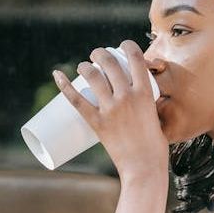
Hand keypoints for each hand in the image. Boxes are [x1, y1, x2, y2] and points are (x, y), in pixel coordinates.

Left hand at [54, 40, 169, 179]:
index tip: (121, 46)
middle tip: (96, 56)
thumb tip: (138, 100)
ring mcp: (111, 109)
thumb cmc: (154, 146)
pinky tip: (57, 75)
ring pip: (93, 77)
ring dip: (85, 66)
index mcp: (145, 92)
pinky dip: (64, 86)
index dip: (127, 46)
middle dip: (101, 54)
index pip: (135, 58)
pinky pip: (77, 100)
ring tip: (82, 66)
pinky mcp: (97, 123)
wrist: (144, 167)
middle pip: (110, 63)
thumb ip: (147, 106)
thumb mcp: (156, 117)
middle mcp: (127, 96)